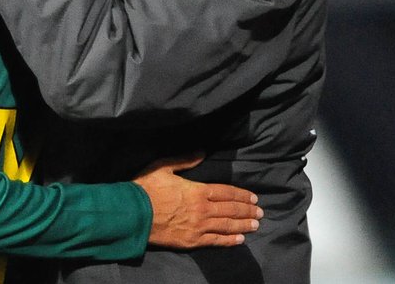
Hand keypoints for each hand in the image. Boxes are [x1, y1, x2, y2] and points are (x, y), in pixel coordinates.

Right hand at [134, 156, 262, 248]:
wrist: (133, 214)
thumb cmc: (146, 188)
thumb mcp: (163, 167)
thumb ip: (185, 160)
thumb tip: (202, 152)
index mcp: (197, 191)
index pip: (226, 192)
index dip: (242, 195)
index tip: (254, 198)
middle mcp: (202, 210)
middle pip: (231, 209)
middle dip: (247, 211)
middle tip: (260, 212)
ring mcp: (198, 227)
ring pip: (227, 226)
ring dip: (243, 225)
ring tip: (256, 225)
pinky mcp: (191, 241)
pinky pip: (215, 241)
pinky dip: (229, 241)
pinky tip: (240, 240)